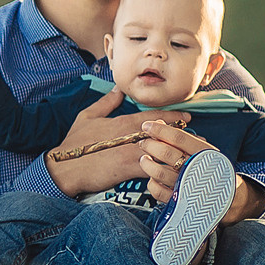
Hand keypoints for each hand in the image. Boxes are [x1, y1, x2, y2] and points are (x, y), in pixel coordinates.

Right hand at [44, 89, 190, 196]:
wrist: (64, 167)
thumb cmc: (74, 143)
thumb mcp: (87, 116)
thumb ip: (106, 102)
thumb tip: (117, 88)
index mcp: (122, 122)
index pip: (154, 116)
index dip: (172, 117)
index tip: (187, 117)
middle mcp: (130, 135)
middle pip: (164, 133)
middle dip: (183, 136)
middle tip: (200, 139)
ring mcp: (130, 151)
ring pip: (162, 150)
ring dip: (180, 153)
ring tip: (195, 157)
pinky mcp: (128, 169)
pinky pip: (154, 169)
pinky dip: (167, 172)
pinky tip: (178, 175)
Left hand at [136, 119, 213, 204]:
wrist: (230, 197)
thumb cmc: (210, 168)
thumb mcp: (202, 150)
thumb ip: (181, 138)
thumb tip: (157, 124)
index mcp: (204, 153)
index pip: (179, 138)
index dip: (160, 130)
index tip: (146, 126)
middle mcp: (196, 169)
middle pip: (166, 153)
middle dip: (150, 145)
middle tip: (143, 142)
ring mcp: (187, 187)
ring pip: (159, 172)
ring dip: (147, 163)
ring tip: (145, 159)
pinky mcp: (179, 202)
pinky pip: (158, 191)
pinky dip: (151, 183)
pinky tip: (153, 178)